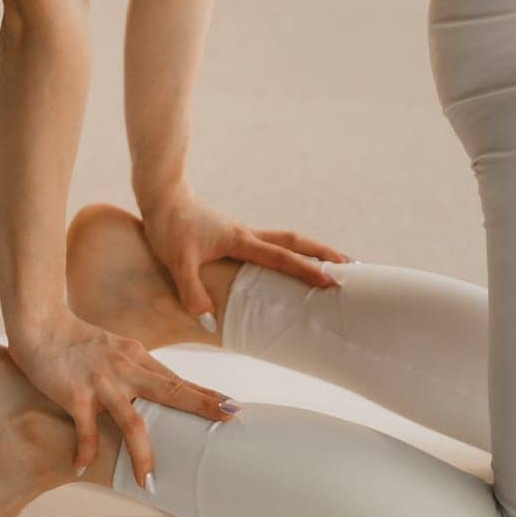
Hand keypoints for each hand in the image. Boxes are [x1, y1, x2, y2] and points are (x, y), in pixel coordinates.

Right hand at [8, 306, 237, 483]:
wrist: (40, 322)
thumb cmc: (77, 341)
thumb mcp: (115, 350)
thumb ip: (134, 368)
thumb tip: (157, 390)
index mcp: (137, 357)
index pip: (177, 380)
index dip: (205, 394)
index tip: (232, 405)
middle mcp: (125, 368)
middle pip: (170, 391)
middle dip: (201, 406)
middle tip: (228, 418)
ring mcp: (102, 381)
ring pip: (132, 420)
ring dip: (143, 453)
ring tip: (149, 482)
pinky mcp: (75, 393)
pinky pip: (86, 429)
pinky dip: (87, 450)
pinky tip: (83, 466)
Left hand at [139, 186, 353, 329]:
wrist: (162, 194)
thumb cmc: (169, 225)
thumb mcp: (177, 261)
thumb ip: (192, 291)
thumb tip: (209, 322)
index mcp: (240, 240)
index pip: (281, 258)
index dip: (307, 270)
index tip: (332, 282)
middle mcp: (248, 234)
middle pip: (295, 242)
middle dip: (323, 253)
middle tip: (352, 266)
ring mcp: (242, 233)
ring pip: (285, 241)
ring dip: (309, 251)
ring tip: (331, 264)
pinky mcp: (234, 235)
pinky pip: (270, 245)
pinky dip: (288, 252)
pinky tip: (288, 264)